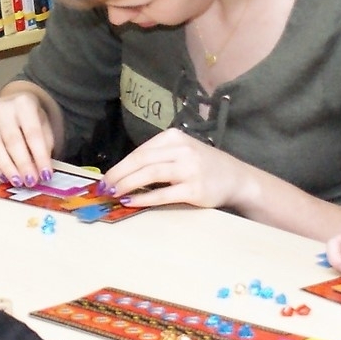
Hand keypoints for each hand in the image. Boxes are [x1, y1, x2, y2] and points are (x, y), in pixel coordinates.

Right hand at [0, 90, 56, 186]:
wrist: (13, 105)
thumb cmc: (31, 118)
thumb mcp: (44, 126)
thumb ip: (44, 145)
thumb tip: (40, 170)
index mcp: (23, 104)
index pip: (33, 133)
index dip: (40, 156)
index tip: (46, 174)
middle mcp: (2, 109)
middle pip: (12, 140)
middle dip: (22, 164)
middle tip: (31, 181)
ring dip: (7, 168)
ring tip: (18, 182)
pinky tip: (3, 178)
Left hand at [103, 129, 255, 210]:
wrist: (236, 178)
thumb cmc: (204, 166)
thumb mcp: (182, 151)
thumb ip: (158, 157)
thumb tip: (123, 173)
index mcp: (175, 137)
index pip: (140, 151)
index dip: (120, 165)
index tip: (106, 178)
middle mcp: (182, 149)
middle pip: (142, 160)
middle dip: (119, 174)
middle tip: (104, 187)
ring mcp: (189, 169)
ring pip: (150, 174)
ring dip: (128, 184)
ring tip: (113, 193)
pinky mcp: (195, 189)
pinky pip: (163, 194)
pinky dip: (144, 198)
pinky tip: (131, 202)